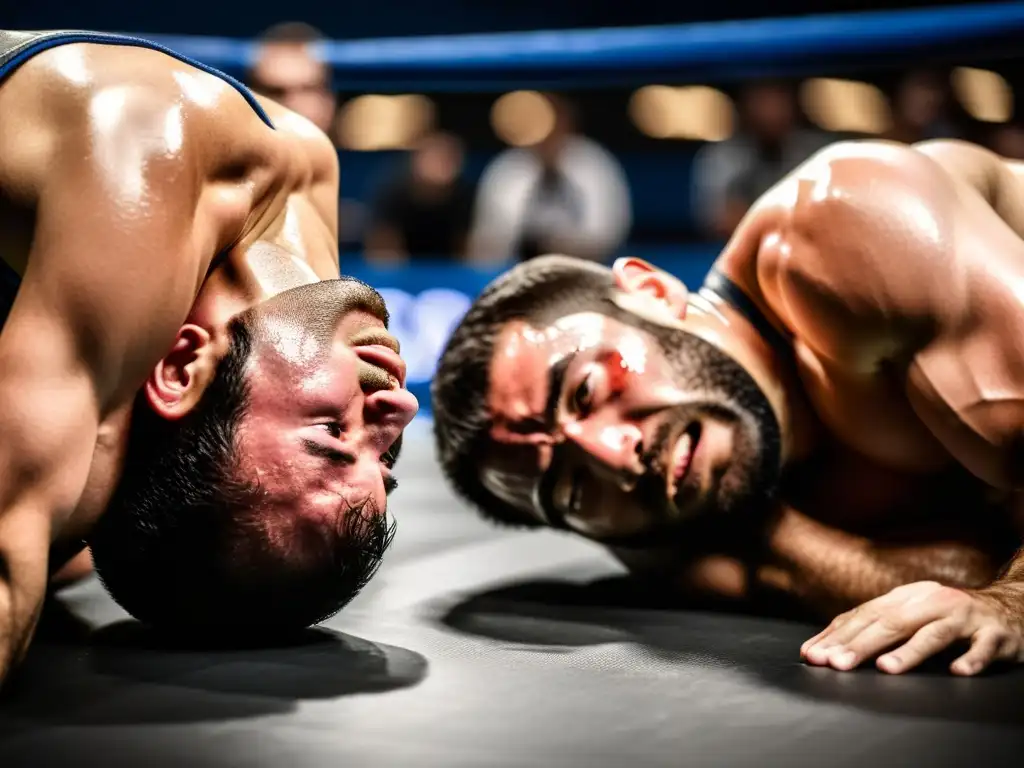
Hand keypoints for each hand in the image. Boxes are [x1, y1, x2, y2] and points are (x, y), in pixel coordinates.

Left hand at [800, 580, 1023, 674]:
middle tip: (836, 663)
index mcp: (907, 597)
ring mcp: (965, 616)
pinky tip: (957, 671)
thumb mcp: (911, 616)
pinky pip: (983, 647)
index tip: (813, 654)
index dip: (837, 635)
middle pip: (892, 623)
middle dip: (860, 644)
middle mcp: (932, 602)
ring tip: (886, 668)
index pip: (865, 616)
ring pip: (934, 634)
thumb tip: (827, 649)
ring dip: (909, 651)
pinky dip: (972, 659)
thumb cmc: (949, 618)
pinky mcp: (995, 634)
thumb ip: (876, 629)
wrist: (1009, 608)